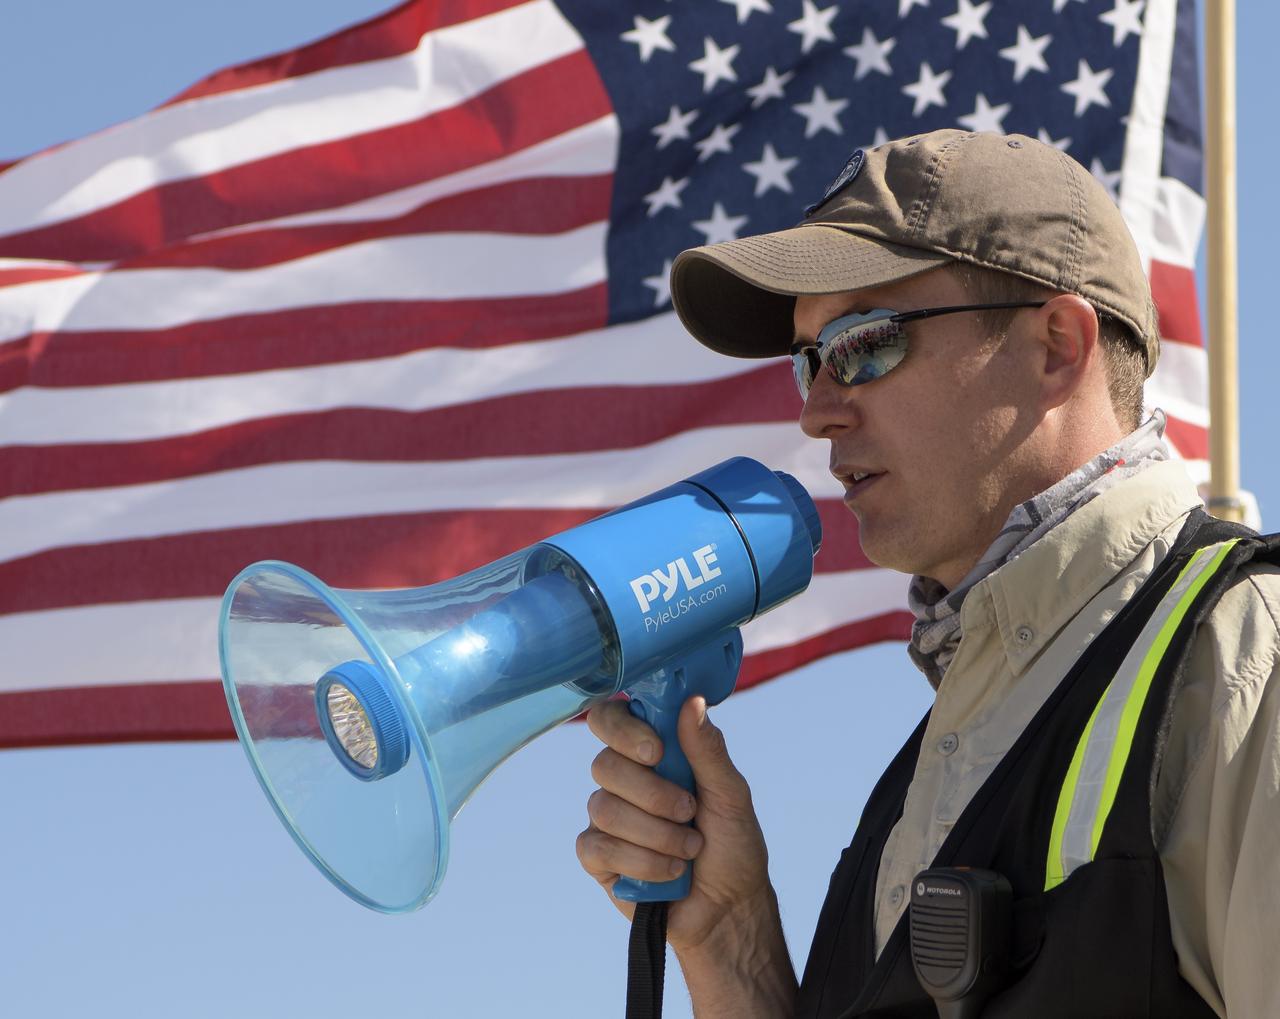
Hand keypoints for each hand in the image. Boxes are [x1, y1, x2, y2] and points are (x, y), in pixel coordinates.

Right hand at [576, 695, 774, 952]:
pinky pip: (598, 846)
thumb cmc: (733, 845)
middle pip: (604, 765)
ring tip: (690, 849)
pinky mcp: (598, 857)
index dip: (623, 730)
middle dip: (653, 794)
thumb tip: (691, 701)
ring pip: (603, 808)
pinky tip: (670, 873)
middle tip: (690, 811)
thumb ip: (708, 750)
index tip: (656, 752)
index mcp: (650, 753)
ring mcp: (606, 817)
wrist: (729, 909)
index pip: (610, 718)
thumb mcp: (731, 794)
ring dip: (657, 834)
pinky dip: (643, 862)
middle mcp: (622, 780)